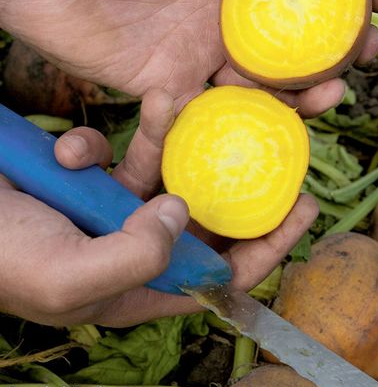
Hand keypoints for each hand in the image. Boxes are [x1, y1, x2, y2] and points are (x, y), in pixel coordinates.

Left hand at [0, 0, 377, 118]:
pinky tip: (263, 131)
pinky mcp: (170, 88)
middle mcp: (227, 15)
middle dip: (335, 53)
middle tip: (359, 60)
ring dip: (299, 98)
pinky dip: (234, 126)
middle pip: (296, 42)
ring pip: (263, 87)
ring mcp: (201, 55)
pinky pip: (207, 116)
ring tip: (323, 100)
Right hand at [0, 90, 317, 326]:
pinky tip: (68, 149)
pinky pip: (116, 155)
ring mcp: (114, 211)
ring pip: (165, 172)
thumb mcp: (65, 276)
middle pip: (204, 220)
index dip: (266, 248)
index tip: (304, 209)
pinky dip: (94, 146)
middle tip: (277, 142)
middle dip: (234, 184)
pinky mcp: (91, 179)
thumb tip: (182, 215)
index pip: (219, 275)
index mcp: (138, 286)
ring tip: (166, 100)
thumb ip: (135, 259)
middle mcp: (134, 249)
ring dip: (165, 137)